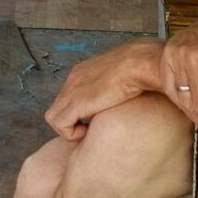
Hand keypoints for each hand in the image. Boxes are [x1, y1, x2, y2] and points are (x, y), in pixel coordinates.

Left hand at [43, 40, 162, 138]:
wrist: (141, 63)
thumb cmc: (143, 68)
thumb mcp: (127, 75)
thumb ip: (120, 83)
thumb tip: (132, 91)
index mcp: (85, 71)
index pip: (70, 94)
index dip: (80, 111)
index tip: (97, 118)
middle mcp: (74, 79)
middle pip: (60, 106)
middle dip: (73, 121)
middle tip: (91, 128)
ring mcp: (72, 90)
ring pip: (54, 117)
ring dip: (70, 129)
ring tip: (90, 132)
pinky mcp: (75, 103)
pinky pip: (59, 125)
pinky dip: (71, 134)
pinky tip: (89, 132)